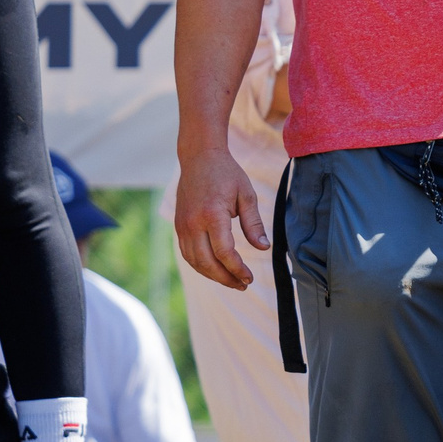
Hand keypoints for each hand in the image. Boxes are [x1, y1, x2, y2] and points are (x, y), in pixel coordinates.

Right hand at [175, 145, 266, 290]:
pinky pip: (187, 253)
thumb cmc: (227, 174)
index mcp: (212, 214)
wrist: (199, 157)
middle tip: (243, 284)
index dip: (237, 269)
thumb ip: (254, 223)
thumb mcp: (247, 195)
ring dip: (213, 275)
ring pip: (194, 261)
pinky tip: (216, 269)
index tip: (249, 278)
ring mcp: (183, 225)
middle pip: (207, 262)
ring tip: (232, 281)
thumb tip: (264, 248)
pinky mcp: (179, 226)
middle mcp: (193, 223)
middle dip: (225, 278)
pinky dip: (201, 266)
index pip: (224, 252)